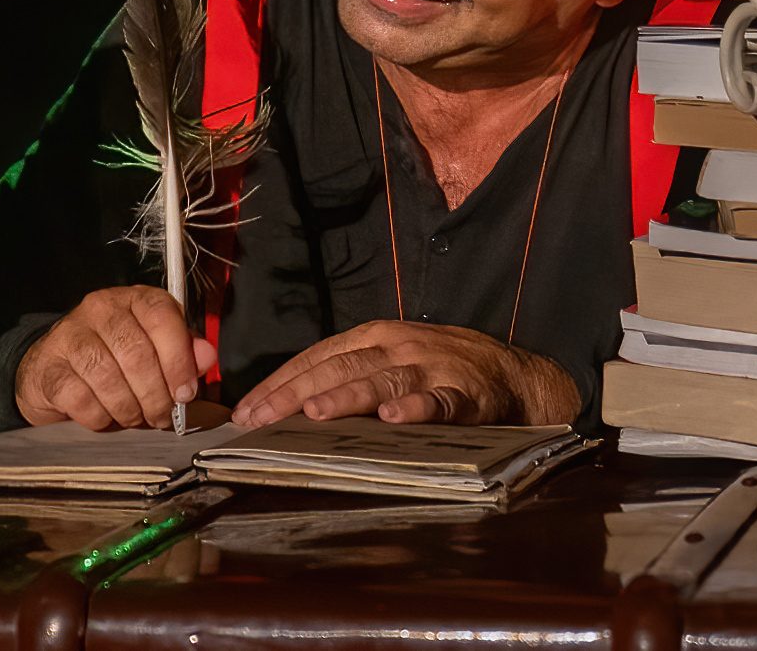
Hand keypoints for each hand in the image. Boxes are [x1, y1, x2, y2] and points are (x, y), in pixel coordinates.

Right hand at [15, 286, 216, 430]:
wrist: (54, 369)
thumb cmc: (114, 360)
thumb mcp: (156, 351)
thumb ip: (184, 352)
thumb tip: (206, 356)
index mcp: (135, 300)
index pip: (162, 317)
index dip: (179, 360)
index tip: (185, 392)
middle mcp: (101, 308)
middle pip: (137, 353)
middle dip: (156, 395)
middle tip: (161, 416)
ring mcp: (70, 335)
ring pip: (109, 377)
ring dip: (129, 409)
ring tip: (135, 417)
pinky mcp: (49, 366)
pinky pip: (82, 399)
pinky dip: (100, 417)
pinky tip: (104, 417)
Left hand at [229, 320, 579, 429]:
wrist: (511, 372)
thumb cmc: (438, 369)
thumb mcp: (389, 360)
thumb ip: (347, 376)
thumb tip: (287, 408)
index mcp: (373, 337)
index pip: (316, 357)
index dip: (279, 383)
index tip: (245, 412)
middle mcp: (397, 347)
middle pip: (339, 367)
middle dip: (295, 393)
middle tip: (261, 418)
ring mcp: (430, 369)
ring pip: (381, 382)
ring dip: (347, 396)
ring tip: (315, 413)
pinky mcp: (465, 394)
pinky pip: (438, 402)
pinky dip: (416, 409)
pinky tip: (395, 419)